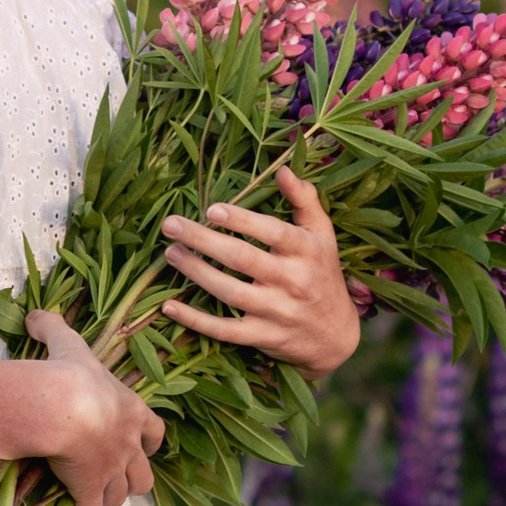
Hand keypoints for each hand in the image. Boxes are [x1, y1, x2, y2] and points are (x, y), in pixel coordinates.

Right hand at [24, 310, 164, 505]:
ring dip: (109, 502)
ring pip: (119, 496)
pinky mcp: (90, 492)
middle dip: (132, 480)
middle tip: (118, 482)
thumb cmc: (70, 374)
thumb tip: (36, 314)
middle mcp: (128, 444)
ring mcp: (111, 471)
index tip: (146, 446)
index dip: (150, 441)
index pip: (154, 431)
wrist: (63, 407)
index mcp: (130, 411)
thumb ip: (53, 327)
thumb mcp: (67, 343)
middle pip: (143, 474)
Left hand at [161, 164, 362, 374]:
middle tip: (171, 225)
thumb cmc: (323, 273)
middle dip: (203, 240)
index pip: (273, 232)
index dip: (242, 221)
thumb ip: (304, 200)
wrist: (335, 336)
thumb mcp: (322, 235)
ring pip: (229, 292)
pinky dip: (195, 320)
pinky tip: (170, 305)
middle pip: (242, 259)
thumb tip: (284, 169)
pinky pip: (224, 330)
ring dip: (195, 272)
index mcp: (306, 251)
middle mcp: (292, 281)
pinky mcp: (262, 337)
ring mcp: (276, 312)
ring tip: (170, 253)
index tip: (211, 209)